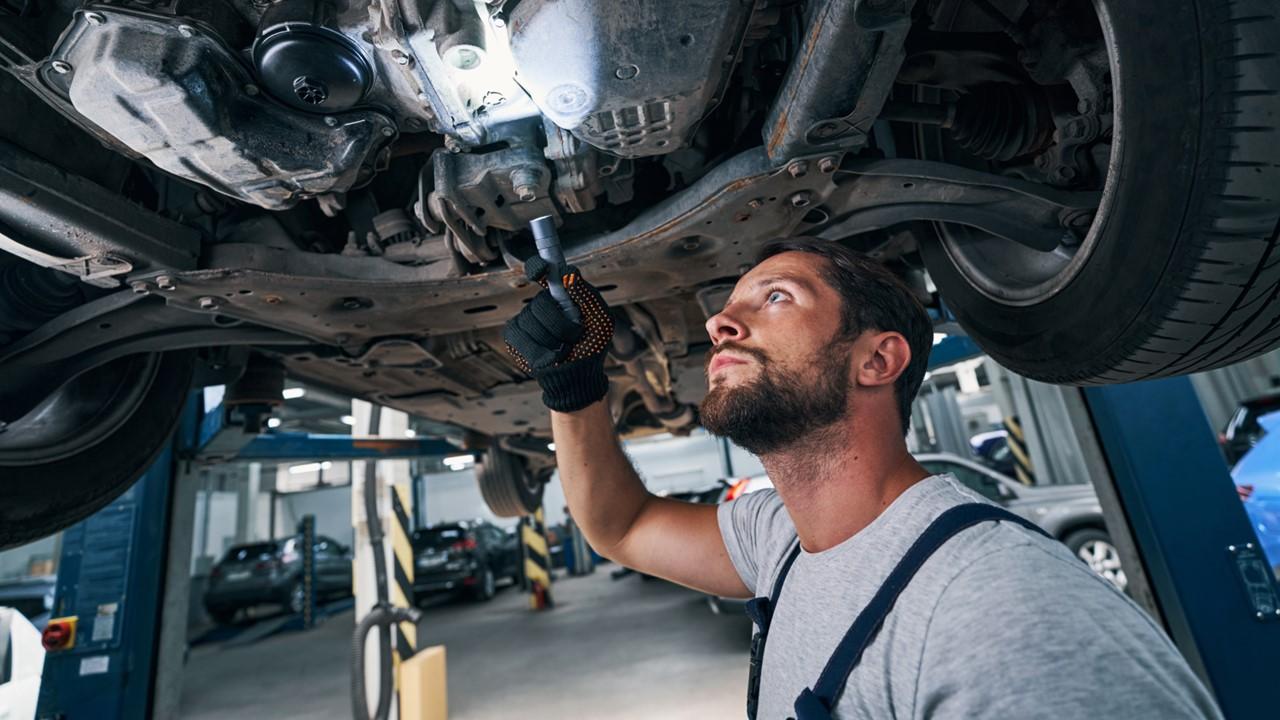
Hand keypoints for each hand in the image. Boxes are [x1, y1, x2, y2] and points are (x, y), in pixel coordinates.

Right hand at [503, 256, 613, 411]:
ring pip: (531, 323)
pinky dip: (538, 351)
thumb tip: (569, 275)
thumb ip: (588, 296)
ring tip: (563, 348)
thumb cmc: (592, 346)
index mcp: (561, 294)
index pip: (543, 270)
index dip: (538, 266)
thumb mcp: (601, 320)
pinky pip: (520, 339)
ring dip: (553, 341)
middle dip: (561, 324)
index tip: (539, 268)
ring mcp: (525, 320)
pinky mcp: (515, 338)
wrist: (578, 375)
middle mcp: (541, 303)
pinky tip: (549, 356)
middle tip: (574, 336)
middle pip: (540, 303)